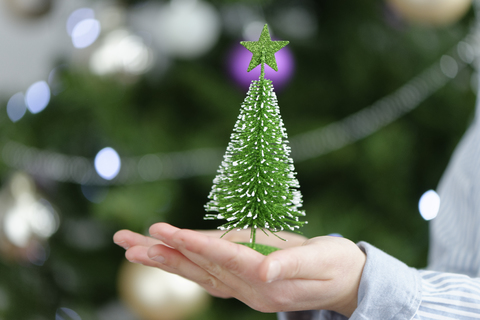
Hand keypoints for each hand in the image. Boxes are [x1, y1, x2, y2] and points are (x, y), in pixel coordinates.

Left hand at [113, 223, 365, 316]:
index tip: (162, 230)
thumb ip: (290, 265)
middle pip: (198, 269)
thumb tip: (261, 272)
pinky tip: (168, 258)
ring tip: (134, 248)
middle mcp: (248, 289)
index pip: (221, 258)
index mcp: (265, 280)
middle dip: (162, 253)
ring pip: (197, 273)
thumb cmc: (335, 264)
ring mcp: (245, 289)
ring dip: (166, 259)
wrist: (344, 281)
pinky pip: (209, 275)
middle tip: (127, 242)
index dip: (191, 243)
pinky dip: (185, 264)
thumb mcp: (321, 260)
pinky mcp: (245, 283)